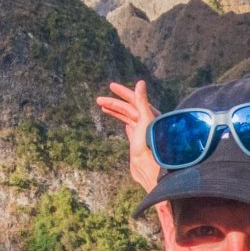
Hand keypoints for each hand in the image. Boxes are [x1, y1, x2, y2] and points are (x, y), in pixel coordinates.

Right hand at [95, 79, 163, 197]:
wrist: (151, 168)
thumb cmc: (150, 144)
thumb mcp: (145, 119)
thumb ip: (142, 101)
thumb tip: (140, 82)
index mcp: (149, 115)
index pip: (134, 100)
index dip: (122, 92)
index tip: (111, 86)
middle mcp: (146, 122)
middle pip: (127, 108)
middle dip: (113, 103)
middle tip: (98, 100)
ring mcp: (141, 132)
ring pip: (126, 117)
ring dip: (115, 112)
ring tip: (102, 107)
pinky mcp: (137, 143)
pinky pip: (130, 128)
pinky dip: (123, 122)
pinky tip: (120, 120)